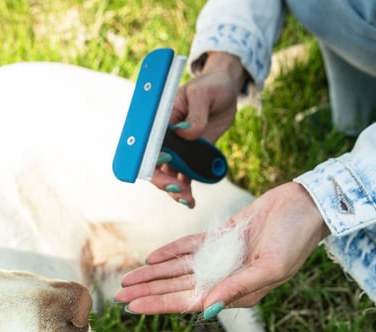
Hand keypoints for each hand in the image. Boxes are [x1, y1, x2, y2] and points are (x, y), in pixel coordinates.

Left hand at [115, 182, 329, 316]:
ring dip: (153, 274)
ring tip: (128, 280)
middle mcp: (225, 277)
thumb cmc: (295, 238)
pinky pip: (190, 248)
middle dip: (148, 291)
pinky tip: (152, 258)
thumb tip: (207, 308)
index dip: (159, 304)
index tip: (133, 307)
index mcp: (237, 291)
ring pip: (179, 269)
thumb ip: (238, 287)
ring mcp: (223, 258)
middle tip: (119, 296)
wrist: (307, 205)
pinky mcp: (222, 238)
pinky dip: (171, 253)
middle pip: (177, 287)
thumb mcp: (270, 266)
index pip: (189, 301)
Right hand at [152, 52, 248, 207]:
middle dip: (163, 180)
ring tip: (187, 200)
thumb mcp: (203, 94)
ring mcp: (178, 148)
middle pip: (155, 163)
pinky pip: (185, 176)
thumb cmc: (211, 86)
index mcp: (160, 119)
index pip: (148, 141)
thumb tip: (187, 132)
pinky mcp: (192, 156)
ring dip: (175, 190)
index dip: (152, 154)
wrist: (226, 91)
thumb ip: (196, 114)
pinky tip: (190, 201)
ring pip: (169, 174)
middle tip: (177, 190)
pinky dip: (186, 189)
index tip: (167, 160)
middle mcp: (165, 137)